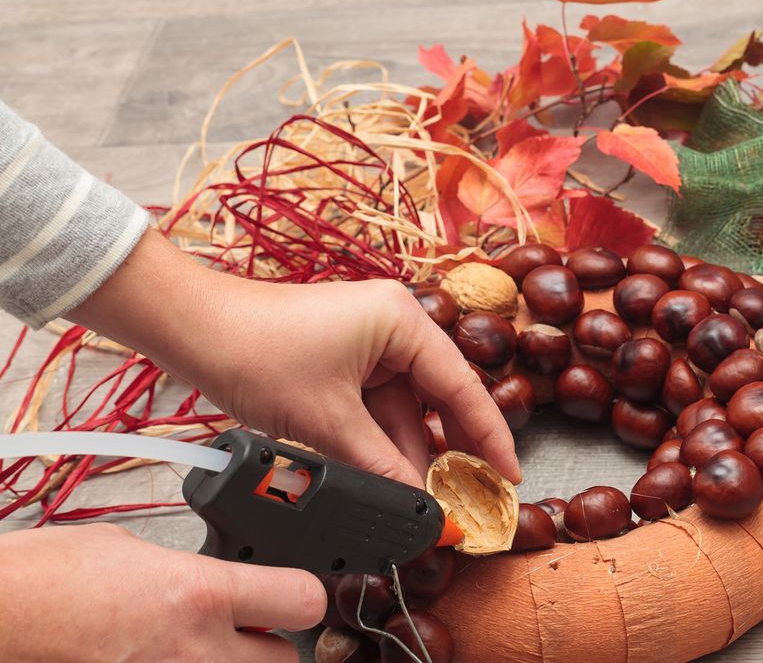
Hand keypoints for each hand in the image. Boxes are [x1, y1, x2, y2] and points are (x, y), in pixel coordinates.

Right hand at [0, 523, 324, 661]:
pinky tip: (164, 660)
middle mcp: (196, 650)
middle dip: (271, 645)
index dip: (308, 595)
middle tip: (246, 630)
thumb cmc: (46, 579)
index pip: (304, 600)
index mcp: (200, 593)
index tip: (298, 592)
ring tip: (198, 648)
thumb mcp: (134, 551)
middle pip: (283, 660)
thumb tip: (214, 583)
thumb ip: (192, 571)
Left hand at [67, 230, 519, 487]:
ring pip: (405, 407)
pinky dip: (381, 440)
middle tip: (471, 494)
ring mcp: (368, 341)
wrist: (190, 328)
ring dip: (409, 451)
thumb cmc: (256, 352)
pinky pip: (376, 405)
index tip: (508, 474)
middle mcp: (394, 324)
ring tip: (423, 499)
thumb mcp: (326, 420)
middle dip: (450, 448)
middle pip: (439, 395)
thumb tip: (418, 505)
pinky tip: (389, 477)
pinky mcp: (344, 358)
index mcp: (402, 321)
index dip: (488, 436)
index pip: (461, 385)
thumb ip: (379, 465)